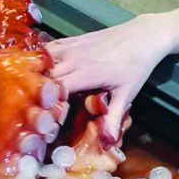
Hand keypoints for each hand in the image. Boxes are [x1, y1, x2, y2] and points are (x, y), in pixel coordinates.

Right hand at [46, 14, 173, 145]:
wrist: (144, 36)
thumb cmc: (136, 66)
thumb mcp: (127, 94)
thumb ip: (114, 118)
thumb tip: (108, 141)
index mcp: (87, 74)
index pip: (58, 89)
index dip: (50, 103)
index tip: (49, 116)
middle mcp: (75, 59)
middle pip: (45, 74)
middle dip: (39, 91)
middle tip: (39, 106)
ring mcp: (73, 46)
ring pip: (43, 58)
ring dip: (37, 72)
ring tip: (35, 88)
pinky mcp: (74, 39)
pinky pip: (50, 47)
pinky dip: (42, 58)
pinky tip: (40, 68)